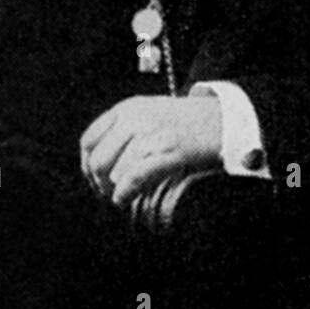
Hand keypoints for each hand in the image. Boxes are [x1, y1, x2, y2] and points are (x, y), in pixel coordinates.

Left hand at [79, 94, 222, 207]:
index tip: (93, 179)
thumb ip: (124, 130)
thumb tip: (99, 165)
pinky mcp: (167, 150)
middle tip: (107, 194)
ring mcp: (151, 133)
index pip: (90, 139)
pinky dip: (124, 193)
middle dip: (98, 183)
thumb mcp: (149, 114)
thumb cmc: (187, 123)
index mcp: (127, 108)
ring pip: (115, 171)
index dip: (86, 165)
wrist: (223, 119)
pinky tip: (124, 200)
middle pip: (99, 158)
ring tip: (120, 198)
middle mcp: (135, 118)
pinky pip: (133, 177)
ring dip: (113, 191)